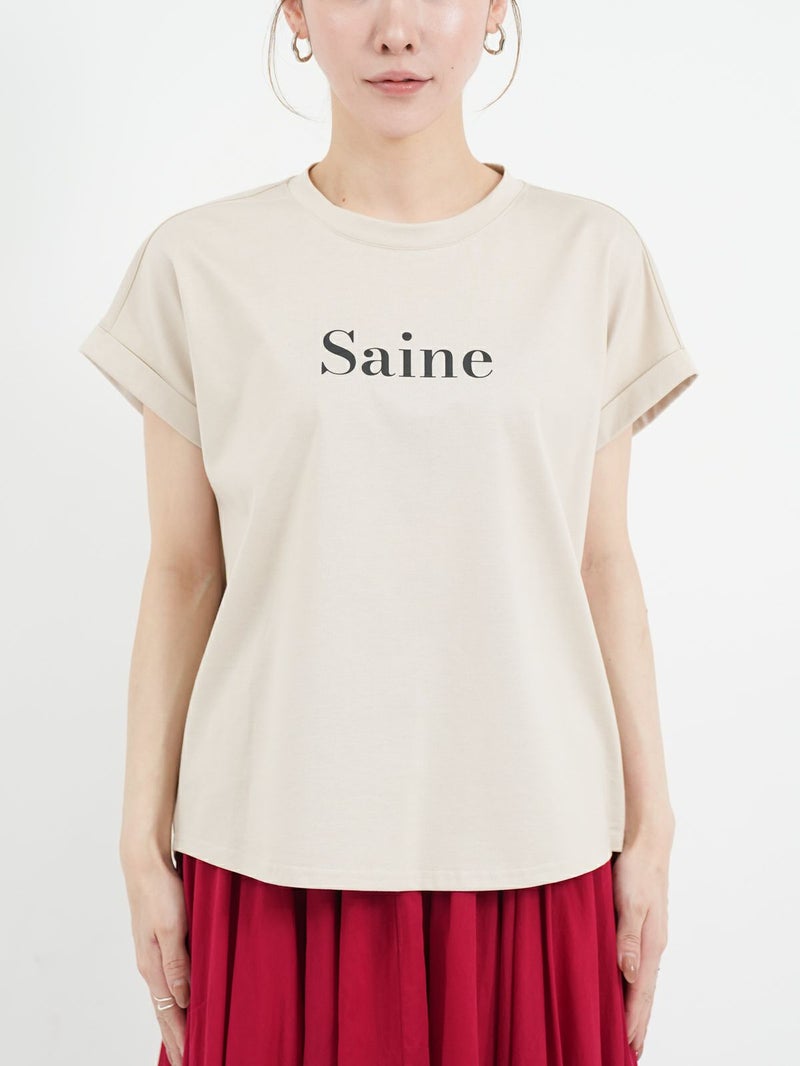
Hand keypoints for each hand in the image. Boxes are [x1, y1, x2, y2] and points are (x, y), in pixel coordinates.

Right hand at [121, 851, 190, 1065]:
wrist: (145, 862)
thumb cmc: (160, 891)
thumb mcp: (172, 928)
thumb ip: (177, 964)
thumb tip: (182, 999)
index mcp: (153, 966)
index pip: (167, 1013)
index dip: (178, 1038)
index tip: (187, 1060)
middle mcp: (150, 964)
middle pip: (163, 1010)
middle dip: (174, 1037)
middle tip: (185, 1061)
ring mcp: (153, 953)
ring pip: (165, 996)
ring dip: (174, 1020)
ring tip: (184, 1040)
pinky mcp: (159, 941)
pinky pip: (168, 978)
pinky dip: (174, 997)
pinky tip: (182, 998)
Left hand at [611, 831, 671, 1058]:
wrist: (648, 844)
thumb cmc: (637, 870)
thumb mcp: (629, 902)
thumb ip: (627, 938)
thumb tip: (629, 975)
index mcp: (651, 942)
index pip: (642, 991)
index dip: (634, 1019)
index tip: (628, 1044)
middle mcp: (653, 944)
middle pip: (646, 992)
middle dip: (640, 1023)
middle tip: (632, 1052)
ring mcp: (650, 937)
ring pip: (643, 982)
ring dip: (638, 1008)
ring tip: (632, 1032)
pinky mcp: (643, 928)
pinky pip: (640, 966)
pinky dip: (636, 987)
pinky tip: (629, 990)